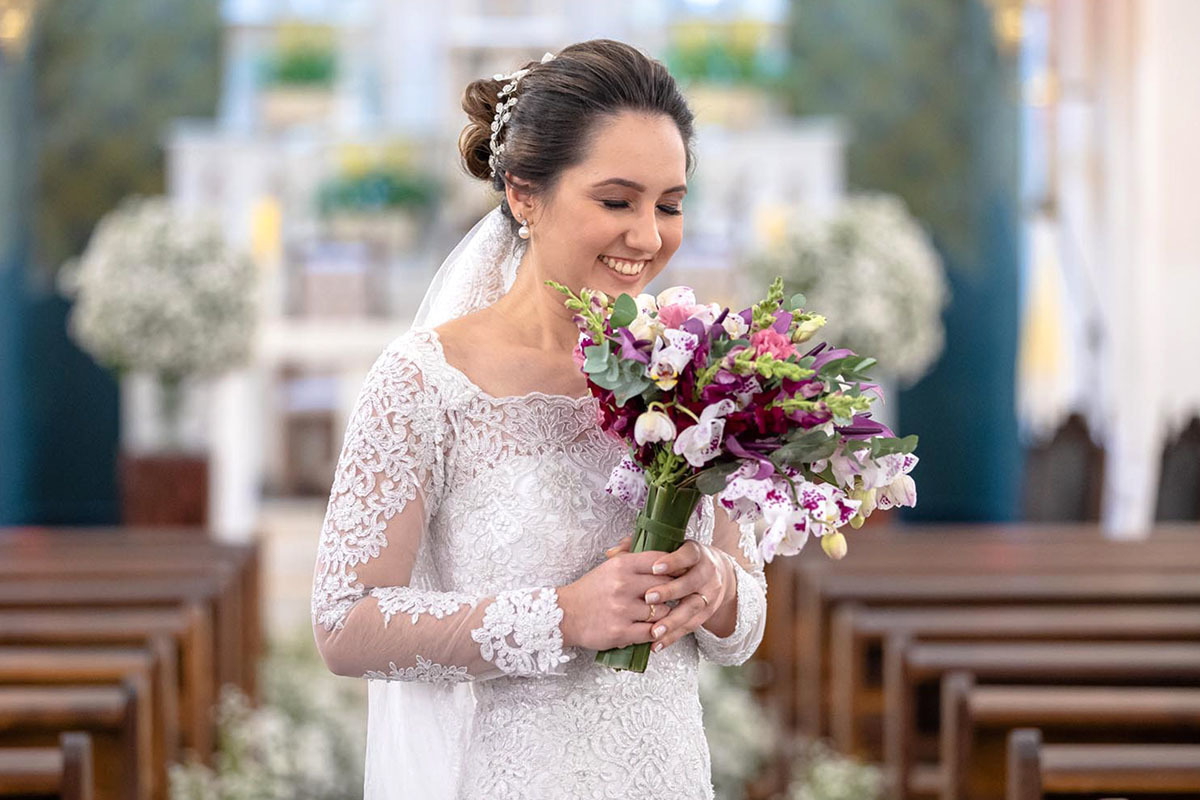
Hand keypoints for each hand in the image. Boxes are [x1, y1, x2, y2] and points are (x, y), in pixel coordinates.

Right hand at [557, 546, 671, 651]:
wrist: (564, 614)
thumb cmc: (590, 591)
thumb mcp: (609, 567)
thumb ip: (633, 560)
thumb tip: (662, 556)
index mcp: (621, 565)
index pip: (660, 561)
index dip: (675, 567)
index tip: (680, 573)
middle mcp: (623, 585)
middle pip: (666, 585)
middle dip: (673, 592)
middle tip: (675, 596)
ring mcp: (622, 609)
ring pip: (662, 611)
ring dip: (664, 614)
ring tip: (660, 614)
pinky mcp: (621, 631)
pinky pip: (651, 632)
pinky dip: (655, 631)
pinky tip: (652, 628)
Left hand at [606, 537, 732, 651]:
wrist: (714, 573)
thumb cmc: (678, 560)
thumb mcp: (665, 549)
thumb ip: (638, 546)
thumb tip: (612, 552)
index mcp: (695, 553)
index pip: (688, 555)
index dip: (673, 562)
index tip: (655, 568)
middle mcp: (706, 573)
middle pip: (690, 582)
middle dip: (669, 591)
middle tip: (647, 598)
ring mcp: (708, 594)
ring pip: (691, 608)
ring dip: (672, 620)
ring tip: (654, 630)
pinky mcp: (706, 614)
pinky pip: (689, 627)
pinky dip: (673, 636)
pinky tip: (657, 644)